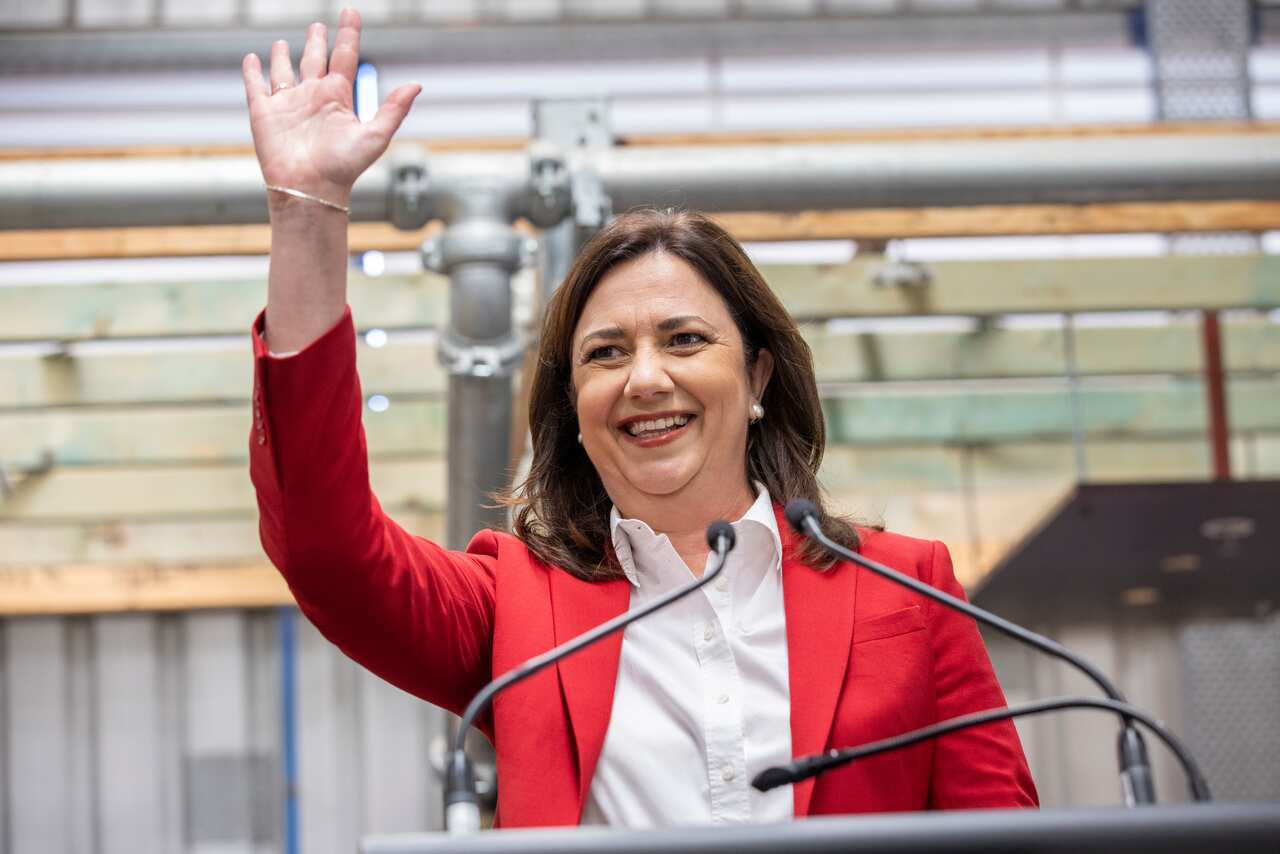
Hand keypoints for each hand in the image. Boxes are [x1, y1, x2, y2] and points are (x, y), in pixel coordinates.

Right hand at [241, 8, 420, 208]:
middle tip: (318, 25)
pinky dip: (252, 71)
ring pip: (284, 72)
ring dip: (282, 56)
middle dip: (316, 42)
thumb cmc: (344, 167)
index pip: (344, 56)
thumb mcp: (375, 136)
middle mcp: (313, 97)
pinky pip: (256, 86)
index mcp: (338, 97)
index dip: (348, 33)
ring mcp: (288, 104)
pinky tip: (252, 59)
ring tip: (281, 44)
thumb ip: (395, 110)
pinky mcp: (263, 113)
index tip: (351, 11)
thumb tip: (417, 85)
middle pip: (314, 60)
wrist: (311, 189)